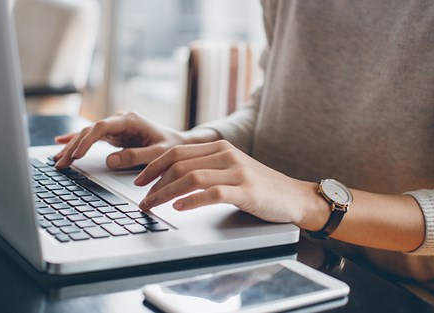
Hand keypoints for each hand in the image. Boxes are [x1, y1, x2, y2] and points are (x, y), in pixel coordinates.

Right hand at [53, 112, 185, 168]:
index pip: (102, 127)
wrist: (179, 143)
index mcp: (130, 120)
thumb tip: (110, 161)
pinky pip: (91, 137)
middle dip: (74, 147)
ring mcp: (116, 127)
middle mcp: (120, 120)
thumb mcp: (157, 153)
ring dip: (72, 147)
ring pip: (87, 134)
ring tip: (57, 160)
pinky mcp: (114, 135)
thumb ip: (135, 156)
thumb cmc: (171, 147)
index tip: (76, 154)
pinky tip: (61, 142)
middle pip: (90, 131)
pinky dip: (77, 141)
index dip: (87, 140)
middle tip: (61, 163)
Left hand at [134, 140, 327, 226]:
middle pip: (179, 163)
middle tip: (141, 199)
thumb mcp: (231, 170)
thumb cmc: (260, 187)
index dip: (153, 166)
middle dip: (154, 182)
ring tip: (153, 205)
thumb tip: (172, 179)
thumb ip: (207, 168)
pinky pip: (212, 193)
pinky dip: (191, 200)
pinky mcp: (246, 191)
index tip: (139, 181)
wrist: (294, 197)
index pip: (177, 152)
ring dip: (166, 193)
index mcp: (220, 147)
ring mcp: (237, 172)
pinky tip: (178, 207)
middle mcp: (227, 155)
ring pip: (191, 177)